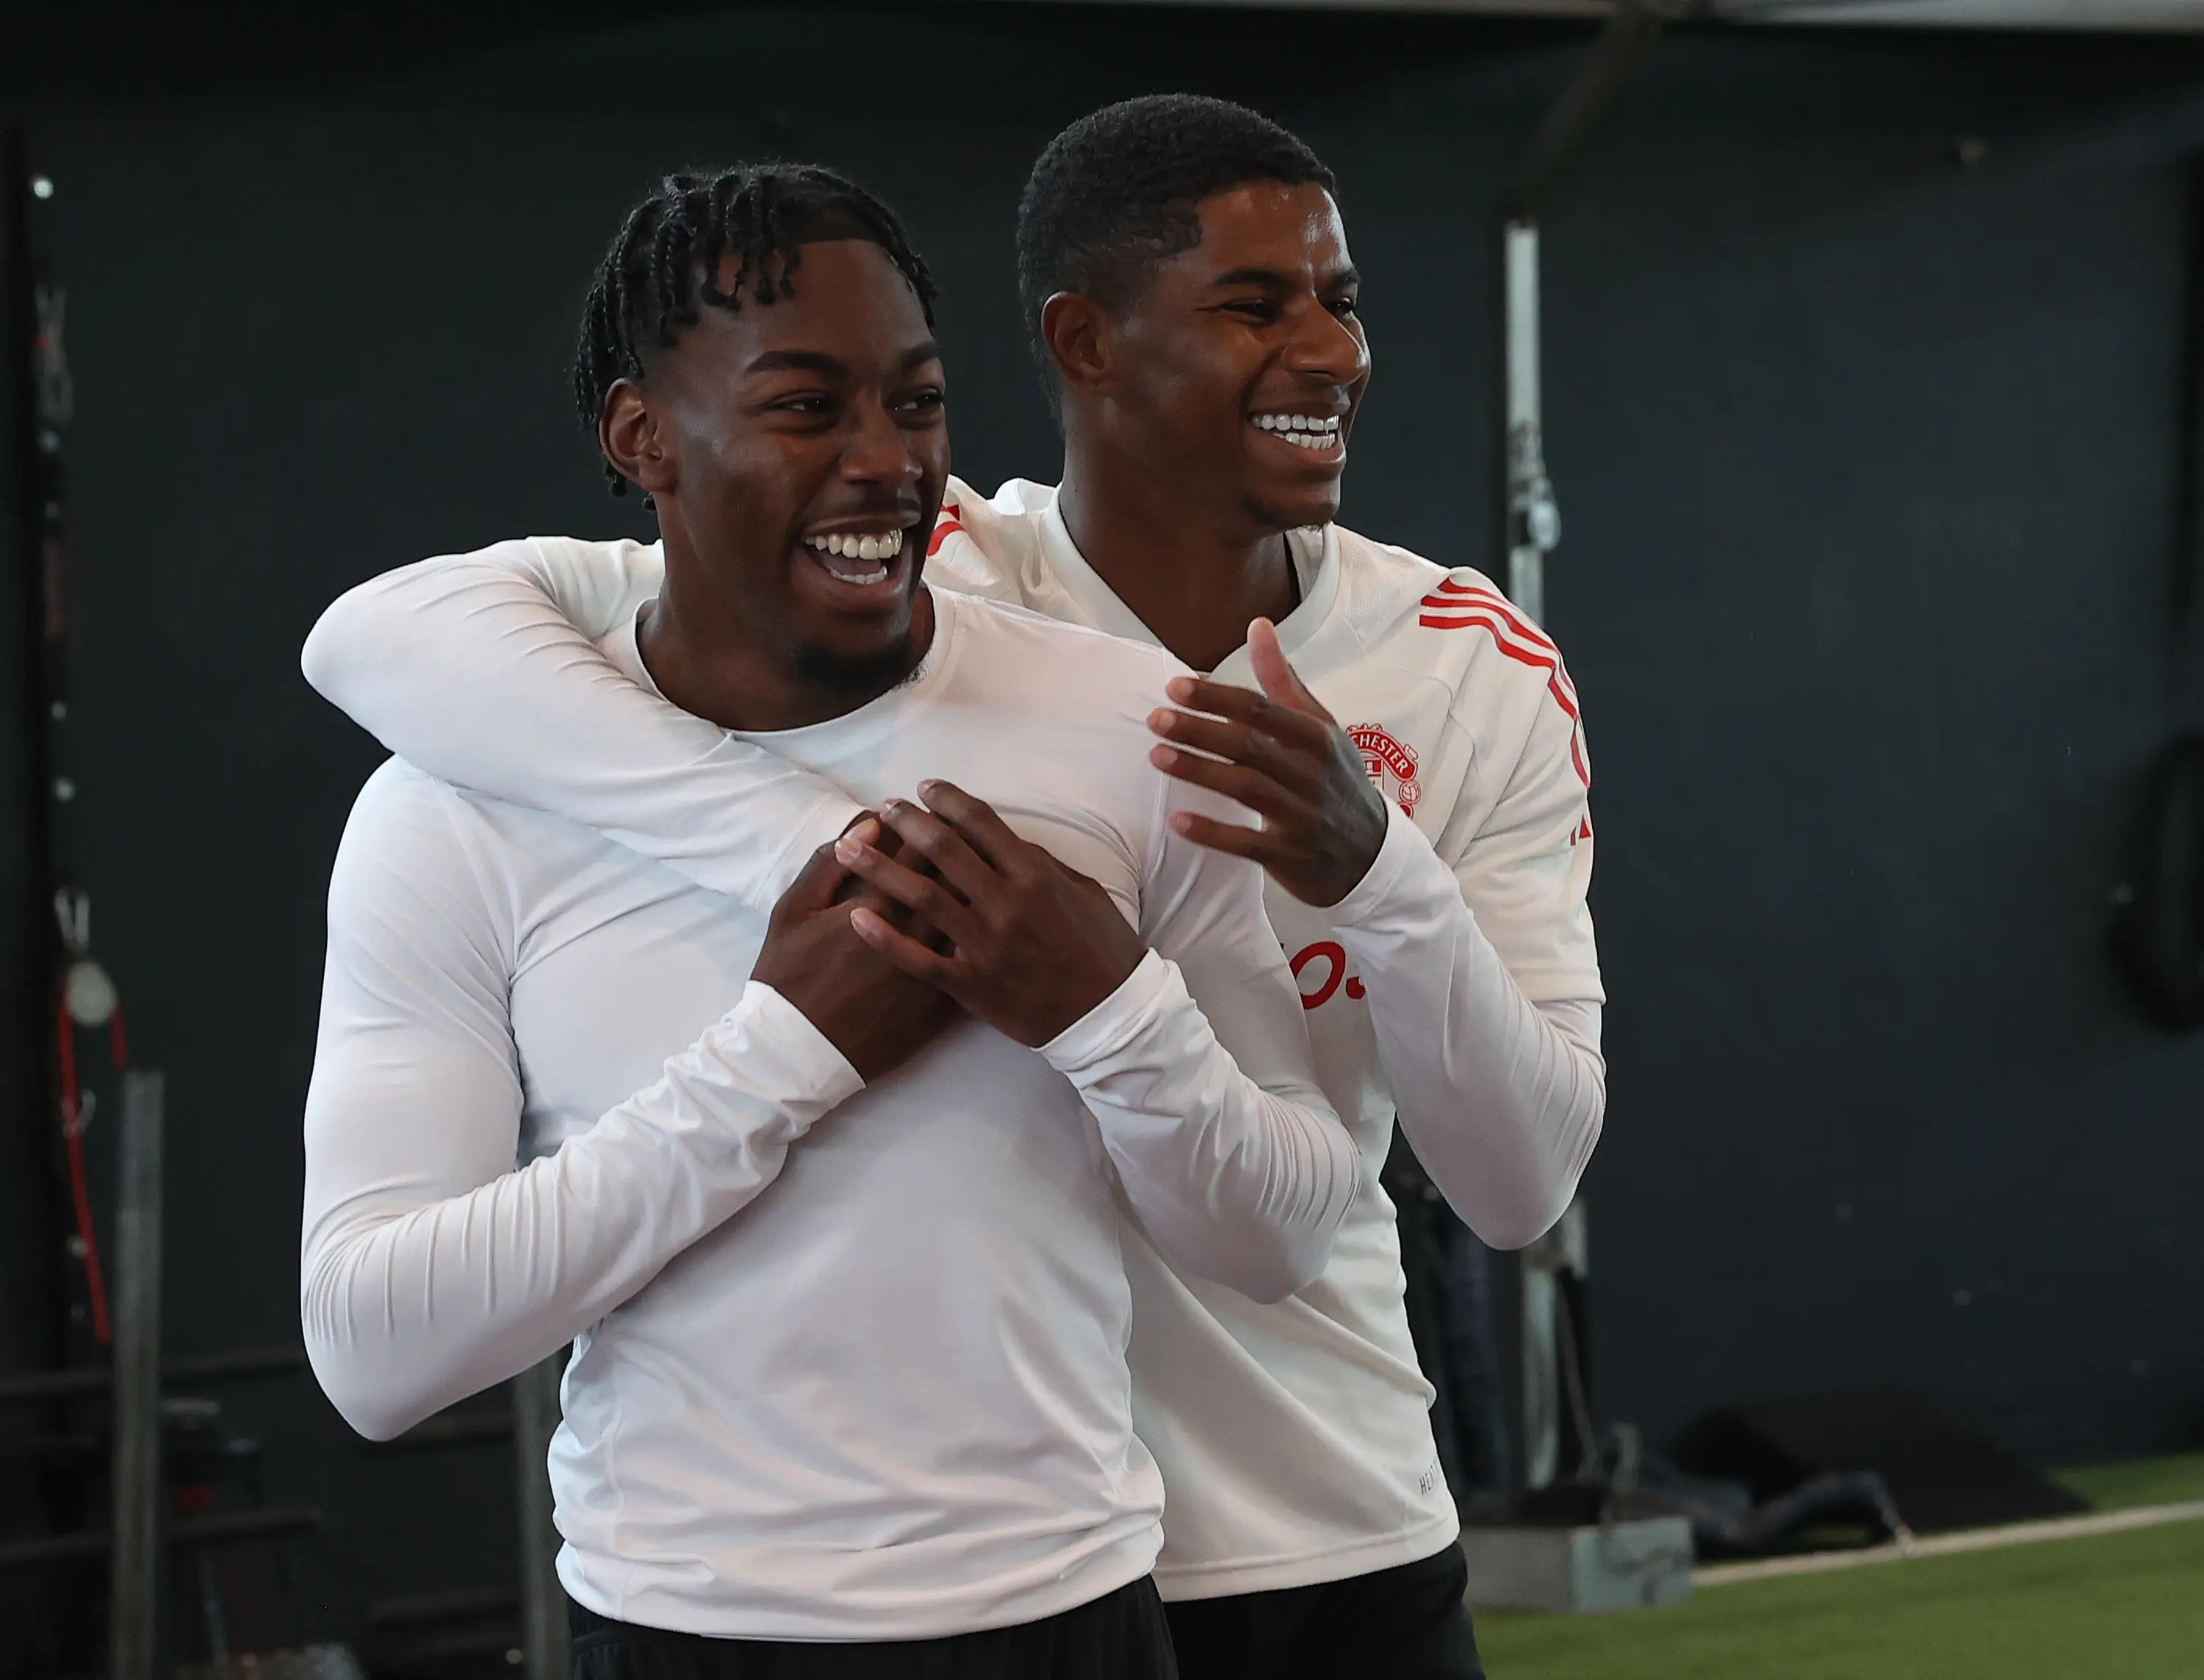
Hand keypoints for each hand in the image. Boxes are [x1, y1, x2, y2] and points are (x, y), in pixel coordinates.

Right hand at [749, 817, 962, 1081]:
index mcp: (876, 904)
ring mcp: (933, 972)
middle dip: (962, 850)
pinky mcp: (942, 1005)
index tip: (927, 812)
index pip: (919, 848)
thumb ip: (828, 863)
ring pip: (972, 919)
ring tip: (978, 875)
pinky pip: (974, 964)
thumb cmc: (788, 978)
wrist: (797, 1055)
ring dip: (978, 893)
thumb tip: (869, 825)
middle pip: (956, 877)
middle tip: (962, 835)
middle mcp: (913, 935)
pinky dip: (982, 939)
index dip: (927, 823)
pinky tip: (983, 925)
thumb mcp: (792, 911)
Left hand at [836, 780, 1147, 1047]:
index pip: (981, 822)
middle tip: (884, 809)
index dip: (948, 799)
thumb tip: (1008, 839)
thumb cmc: (1101, 949)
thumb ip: (1043, 864)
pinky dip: (885, 938)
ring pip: (921, 896)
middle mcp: (1006, 904)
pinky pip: (919, 959)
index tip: (925, 788)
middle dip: (907, 822)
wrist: (1107, 1016)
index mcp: (1034, 876)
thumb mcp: (1084, 892)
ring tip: (849, 847)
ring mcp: (985, 945)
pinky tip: (856, 916)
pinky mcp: (971, 984)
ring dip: (880, 867)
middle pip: (943, 849)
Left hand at [1145, 618, 1388, 907]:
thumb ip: (1283, 682)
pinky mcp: (1290, 856)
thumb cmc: (1334, 780)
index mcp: (1317, 738)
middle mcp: (1311, 774)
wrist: (1371, 854)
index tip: (1176, 687)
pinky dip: (1212, 832)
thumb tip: (1257, 626)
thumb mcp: (1320, 728)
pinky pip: (1247, 844)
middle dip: (1200, 730)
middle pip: (1249, 746)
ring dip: (1199, 771)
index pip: (1262, 710)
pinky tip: (1177, 820)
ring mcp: (1302, 816)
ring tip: (1157, 756)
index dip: (1217, 697)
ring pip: (1245, 788)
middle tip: (1155, 719)